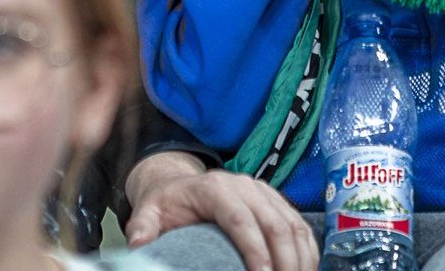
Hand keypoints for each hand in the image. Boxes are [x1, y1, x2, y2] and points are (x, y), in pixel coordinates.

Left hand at [123, 152, 316, 270]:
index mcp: (215, 188)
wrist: (181, 182)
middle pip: (275, 223)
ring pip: (293, 225)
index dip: (254, 250)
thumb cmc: (168, 202)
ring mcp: (264, 192)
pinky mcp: (276, 201)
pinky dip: (306, 251)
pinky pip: (299, 226)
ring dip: (300, 259)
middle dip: (284, 261)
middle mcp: (245, 186)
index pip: (241, 219)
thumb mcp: (149, 211)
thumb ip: (143, 228)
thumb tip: (138, 245)